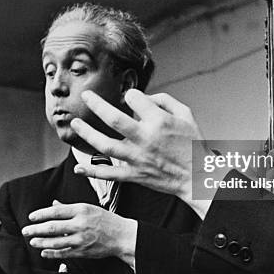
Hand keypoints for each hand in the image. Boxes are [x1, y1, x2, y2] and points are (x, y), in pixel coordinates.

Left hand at [22, 201, 136, 267]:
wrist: (122, 236)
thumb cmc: (106, 220)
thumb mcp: (89, 208)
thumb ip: (69, 208)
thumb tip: (53, 205)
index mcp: (81, 210)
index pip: (56, 212)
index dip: (41, 214)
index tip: (31, 217)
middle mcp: (80, 224)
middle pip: (53, 227)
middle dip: (36, 229)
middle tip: (26, 230)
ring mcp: (81, 239)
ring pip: (56, 242)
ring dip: (41, 242)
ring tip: (32, 241)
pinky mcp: (82, 251)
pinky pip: (63, 253)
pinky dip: (52, 253)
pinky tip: (44, 252)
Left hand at [71, 89, 200, 203]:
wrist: (198, 178)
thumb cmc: (193, 145)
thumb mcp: (187, 115)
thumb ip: (165, 100)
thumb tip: (144, 97)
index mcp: (159, 121)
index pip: (135, 99)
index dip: (130, 95)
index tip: (128, 97)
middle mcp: (145, 138)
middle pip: (113, 118)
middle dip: (96, 104)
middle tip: (85, 96)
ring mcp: (138, 158)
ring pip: (105, 145)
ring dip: (87, 133)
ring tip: (75, 123)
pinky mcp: (135, 175)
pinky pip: (110, 173)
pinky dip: (92, 171)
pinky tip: (78, 167)